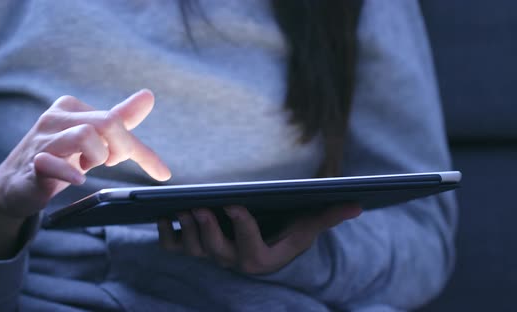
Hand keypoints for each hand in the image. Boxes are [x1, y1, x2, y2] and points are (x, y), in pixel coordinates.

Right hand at [0, 89, 170, 257]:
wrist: (12, 187)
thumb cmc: (58, 158)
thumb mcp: (92, 138)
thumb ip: (119, 119)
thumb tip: (148, 96)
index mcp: (72, 108)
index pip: (117, 120)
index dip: (143, 151)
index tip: (162, 174)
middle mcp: (56, 117)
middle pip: (108, 122)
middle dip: (123, 148)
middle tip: (113, 163)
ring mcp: (42, 140)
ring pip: (85, 136)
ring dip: (97, 157)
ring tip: (87, 167)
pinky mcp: (32, 163)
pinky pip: (53, 163)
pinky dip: (71, 173)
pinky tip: (76, 180)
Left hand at [158, 204, 360, 273]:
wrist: (266, 240)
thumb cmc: (288, 230)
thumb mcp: (308, 225)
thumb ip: (329, 215)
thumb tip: (359, 204)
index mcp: (261, 259)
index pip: (251, 249)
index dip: (242, 227)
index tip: (235, 204)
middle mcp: (235, 262)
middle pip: (217, 252)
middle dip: (207, 231)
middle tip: (199, 208)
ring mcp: (214, 256)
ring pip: (196, 250)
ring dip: (187, 231)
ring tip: (181, 208)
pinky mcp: (198, 249)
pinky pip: (177, 248)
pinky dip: (167, 234)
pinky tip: (162, 216)